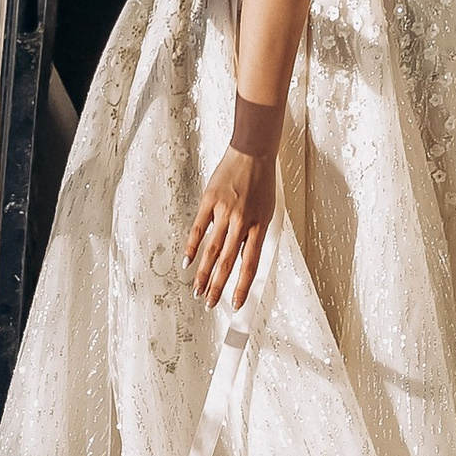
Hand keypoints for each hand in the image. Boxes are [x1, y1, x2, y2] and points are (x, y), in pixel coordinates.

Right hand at [186, 142, 276, 307]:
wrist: (252, 151)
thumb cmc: (262, 181)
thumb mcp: (267, 210)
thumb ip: (255, 234)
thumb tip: (242, 259)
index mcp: (260, 225)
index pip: (250, 264)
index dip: (242, 286)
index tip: (235, 304)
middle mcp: (242, 221)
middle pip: (227, 262)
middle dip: (217, 286)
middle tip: (209, 303)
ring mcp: (224, 211)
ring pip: (211, 250)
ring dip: (203, 273)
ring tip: (198, 291)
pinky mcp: (209, 200)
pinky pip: (198, 228)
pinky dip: (192, 247)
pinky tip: (188, 262)